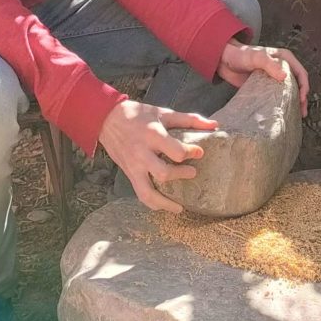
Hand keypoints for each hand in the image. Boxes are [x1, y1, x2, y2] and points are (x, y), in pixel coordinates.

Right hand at [97, 99, 217, 212]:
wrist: (107, 119)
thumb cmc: (139, 115)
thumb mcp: (164, 112)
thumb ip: (189, 119)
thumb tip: (214, 125)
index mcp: (152, 135)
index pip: (174, 150)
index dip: (190, 153)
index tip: (199, 152)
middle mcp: (142, 153)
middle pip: (163, 173)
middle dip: (180, 175)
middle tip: (193, 173)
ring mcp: (134, 166)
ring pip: (148, 192)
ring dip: (165, 202)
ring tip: (180, 207)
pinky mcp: (129, 173)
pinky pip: (140, 194)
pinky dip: (152, 203)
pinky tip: (164, 206)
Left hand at [217, 40, 309, 116]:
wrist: (225, 61)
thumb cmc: (241, 54)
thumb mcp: (257, 56)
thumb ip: (270, 64)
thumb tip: (284, 76)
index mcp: (285, 58)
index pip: (300, 73)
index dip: (304, 86)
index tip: (303, 98)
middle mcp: (282, 68)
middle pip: (297, 84)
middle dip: (302, 98)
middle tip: (301, 112)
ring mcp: (274, 79)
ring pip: (289, 92)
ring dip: (293, 103)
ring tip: (296, 115)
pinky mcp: (266, 88)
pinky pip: (277, 97)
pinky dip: (281, 105)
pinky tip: (282, 113)